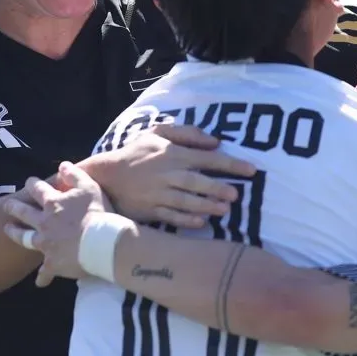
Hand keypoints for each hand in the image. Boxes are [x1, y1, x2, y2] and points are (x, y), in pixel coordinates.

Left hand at [3, 162, 109, 287]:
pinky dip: (43, 277)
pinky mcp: (53, 264)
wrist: (102, 243)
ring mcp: (46, 244)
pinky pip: (45, 272)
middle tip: (7, 205)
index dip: (32, 184)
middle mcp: (44, 223)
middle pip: (24, 214)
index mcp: (53, 204)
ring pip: (25, 239)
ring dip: (16, 234)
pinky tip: (40, 282)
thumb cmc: (98, 212)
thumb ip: (75, 175)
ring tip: (8, 231)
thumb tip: (62, 165)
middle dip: (14, 208)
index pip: (38, 190)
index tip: (28, 181)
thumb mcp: (90, 187)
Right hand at [84, 124, 256, 229]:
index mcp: (173, 154)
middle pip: (198, 182)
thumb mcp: (158, 133)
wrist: (105, 175)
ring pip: (187, 201)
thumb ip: (188, 133)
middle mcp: (168, 174)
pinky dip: (187, 220)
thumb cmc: (137, 152)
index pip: (208, 158)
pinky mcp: (150, 210)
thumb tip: (216, 141)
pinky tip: (202, 222)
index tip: (251, 170)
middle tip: (237, 194)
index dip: (231, 164)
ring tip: (225, 210)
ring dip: (207, 206)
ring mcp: (159, 194)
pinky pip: (172, 217)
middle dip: (218, 188)